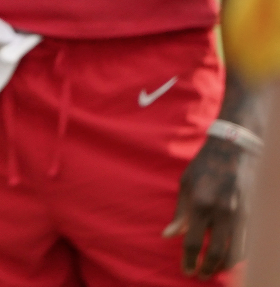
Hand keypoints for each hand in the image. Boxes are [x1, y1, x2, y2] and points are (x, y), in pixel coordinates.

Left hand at [165, 134, 246, 276]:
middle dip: (208, 269)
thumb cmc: (204, 166)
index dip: (189, 261)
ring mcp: (241, 213)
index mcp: (200, 204)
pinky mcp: (253, 213)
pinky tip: (231, 259)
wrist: (234, 149)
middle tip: (200, 276)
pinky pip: (248, 242)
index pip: (193, 242)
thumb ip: (180, 214)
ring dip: (225, 266)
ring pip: (237, 252)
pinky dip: (240, 255)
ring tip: (215, 271)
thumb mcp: (185, 185)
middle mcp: (222, 212)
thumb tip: (168, 236)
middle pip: (217, 253)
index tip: (186, 271)